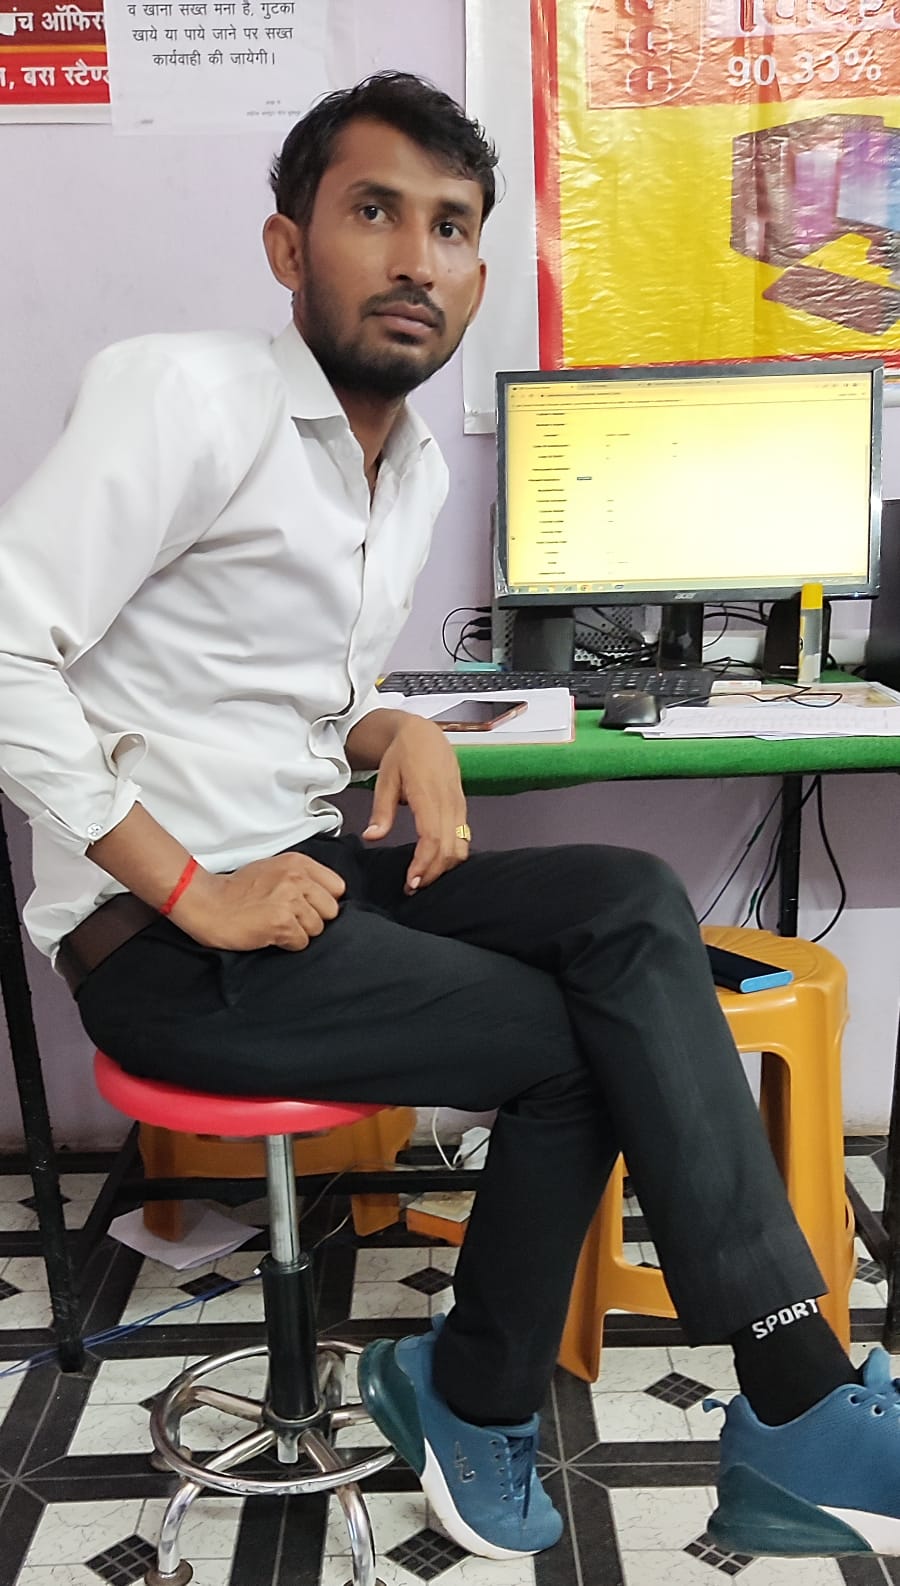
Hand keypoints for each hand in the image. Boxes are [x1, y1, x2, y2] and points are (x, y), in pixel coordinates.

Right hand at [170, 852, 345, 950]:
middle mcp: (297, 879)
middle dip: (314, 918)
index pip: (338, 886)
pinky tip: (270, 934)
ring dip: (300, 932)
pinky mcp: (282, 923)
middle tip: (291, 918)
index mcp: (298, 863)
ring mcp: (290, 900)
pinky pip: (301, 943)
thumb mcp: (273, 869)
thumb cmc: (236, 890)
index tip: (309, 906)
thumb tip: (324, 895)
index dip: (324, 900)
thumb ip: (301, 878)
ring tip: (277, 925)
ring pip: (318, 929)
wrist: (207, 902)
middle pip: (332, 910)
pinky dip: (287, 944)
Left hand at [362, 714, 469, 893]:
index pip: (433, 837)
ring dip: (445, 867)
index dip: (424, 863)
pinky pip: (463, 838)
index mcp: (428, 794)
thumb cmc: (403, 755)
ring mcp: (459, 805)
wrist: (425, 734)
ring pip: (461, 846)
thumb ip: (381, 810)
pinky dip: (452, 856)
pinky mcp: (462, 807)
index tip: (411, 881)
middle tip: (412, 888)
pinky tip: (435, 863)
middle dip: (433, 873)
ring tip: (423, 878)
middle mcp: (449, 802)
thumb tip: (371, 837)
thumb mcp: (385, 779)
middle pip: (450, 848)